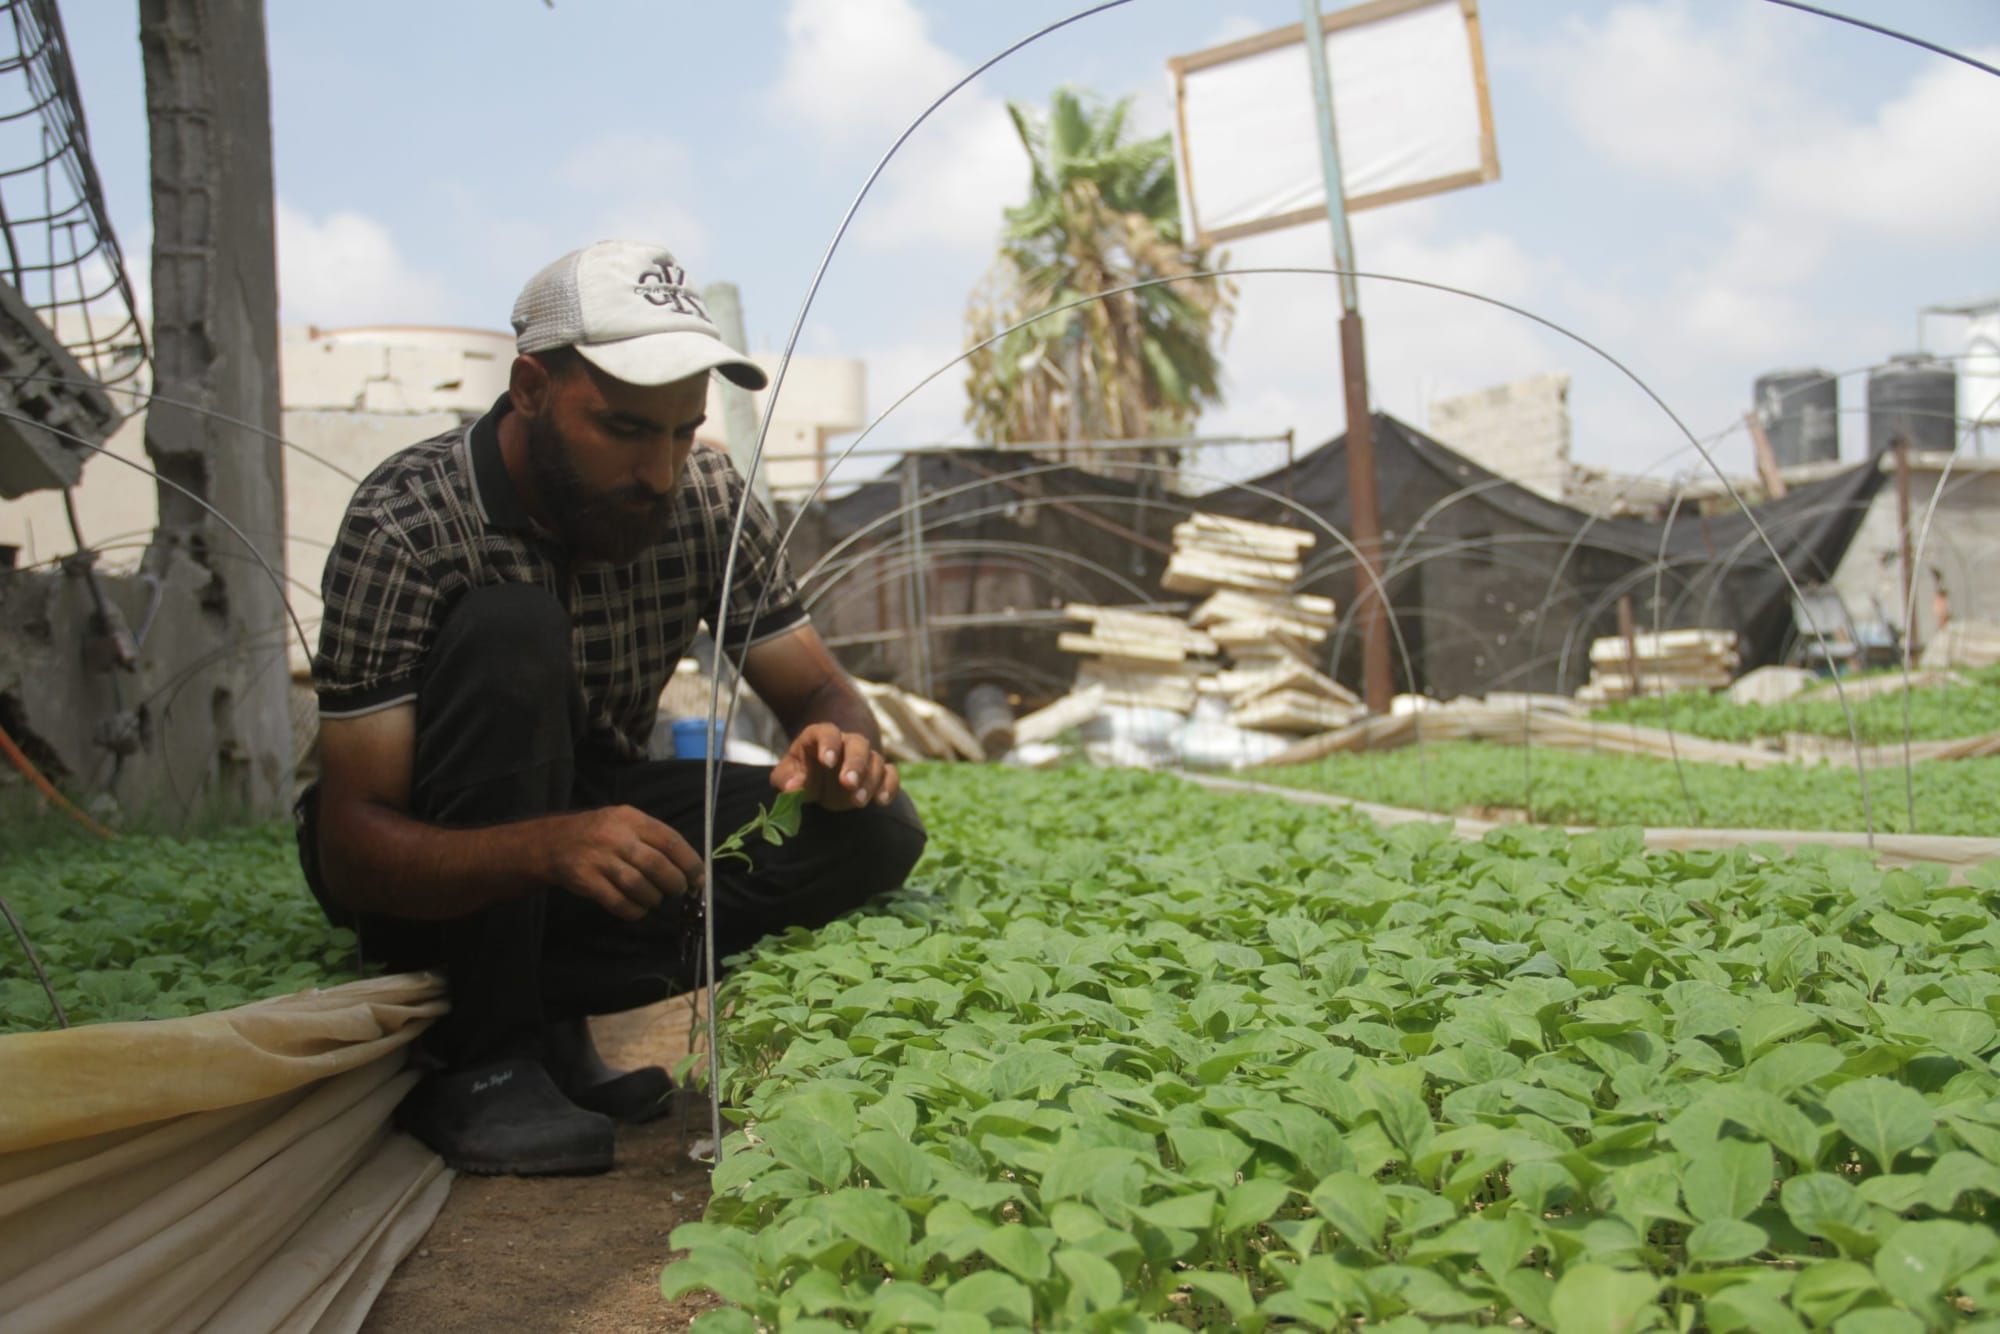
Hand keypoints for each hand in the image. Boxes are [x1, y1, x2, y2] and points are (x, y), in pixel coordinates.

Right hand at [540, 805, 701, 920]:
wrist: (553, 842)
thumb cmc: (599, 832)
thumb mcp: (624, 821)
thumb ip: (652, 837)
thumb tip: (689, 866)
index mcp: (631, 818)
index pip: (669, 840)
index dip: (690, 862)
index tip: (699, 877)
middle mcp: (616, 837)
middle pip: (657, 865)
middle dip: (675, 883)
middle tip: (679, 890)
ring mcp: (600, 860)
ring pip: (639, 886)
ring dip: (654, 898)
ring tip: (656, 899)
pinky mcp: (587, 881)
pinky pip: (618, 902)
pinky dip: (634, 910)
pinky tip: (638, 909)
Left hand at [771, 722, 898, 811]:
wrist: (819, 776)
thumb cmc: (801, 773)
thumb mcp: (786, 775)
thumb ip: (786, 779)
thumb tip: (793, 787)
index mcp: (821, 737)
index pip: (828, 733)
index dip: (829, 745)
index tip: (827, 761)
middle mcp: (846, 743)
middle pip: (858, 744)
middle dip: (855, 763)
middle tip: (848, 782)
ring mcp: (865, 758)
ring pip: (875, 761)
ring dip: (869, 781)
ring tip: (857, 801)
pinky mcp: (878, 774)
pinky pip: (890, 775)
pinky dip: (889, 786)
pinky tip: (881, 801)